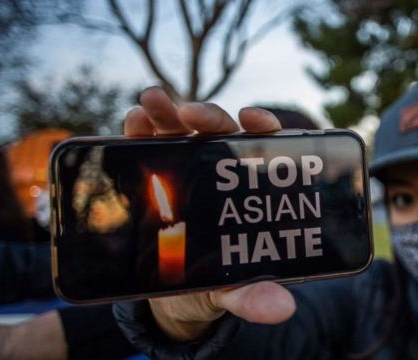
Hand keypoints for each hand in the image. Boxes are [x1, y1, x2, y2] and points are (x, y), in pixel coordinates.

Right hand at [124, 87, 295, 341]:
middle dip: (209, 117)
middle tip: (192, 114)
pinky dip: (141, 129)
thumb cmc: (217, 285)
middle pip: (221, 134)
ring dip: (168, 113)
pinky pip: (149, 146)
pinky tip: (134, 120)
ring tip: (151, 101)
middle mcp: (221, 172)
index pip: (264, 148)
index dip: (263, 127)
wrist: (176, 297)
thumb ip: (254, 296)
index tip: (253, 119)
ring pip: (182, 132)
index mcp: (251, 190)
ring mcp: (187, 169)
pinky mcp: (155, 174)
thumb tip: (283, 309)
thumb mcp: (234, 291)